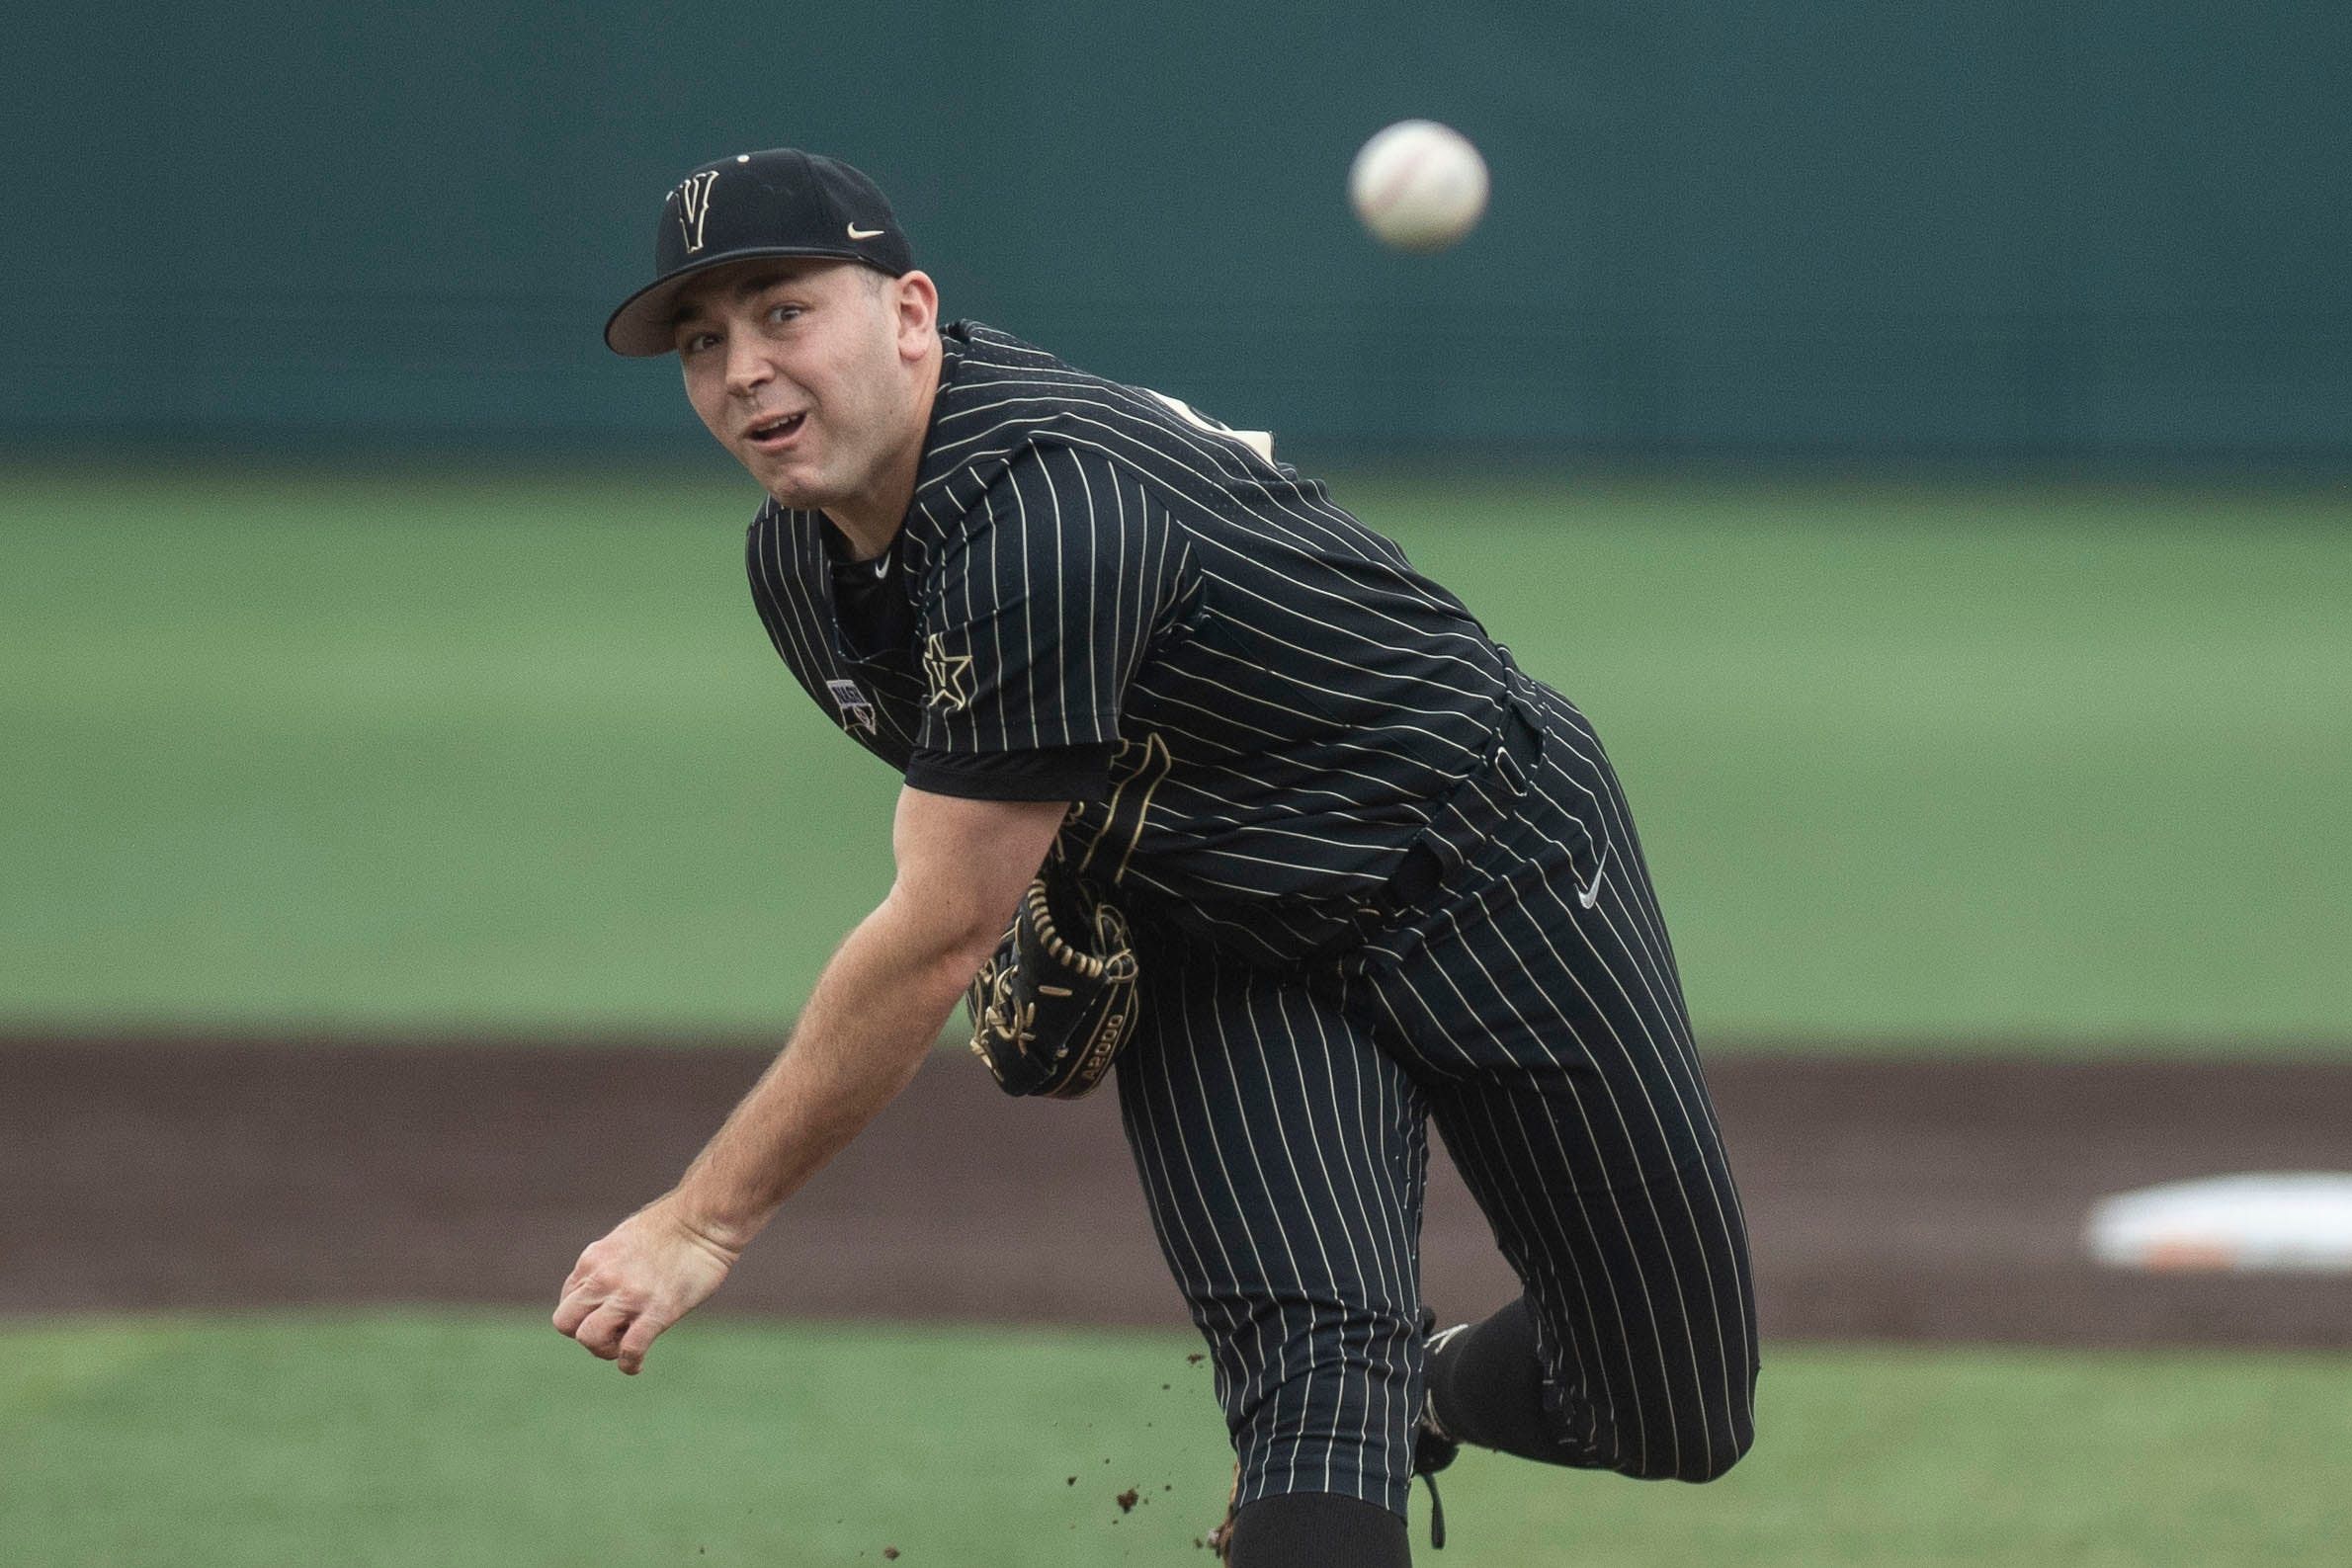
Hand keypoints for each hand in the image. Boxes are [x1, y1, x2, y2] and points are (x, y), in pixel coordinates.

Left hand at [552, 1196, 740, 1374]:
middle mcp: (603, 1278)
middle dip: (583, 1335)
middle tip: (611, 1335)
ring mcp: (629, 1295)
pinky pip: (630, 1349)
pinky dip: (629, 1364)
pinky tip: (637, 1365)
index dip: (584, 1315)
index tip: (606, 1317)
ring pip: (590, 1339)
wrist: (706, 1218)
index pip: (567, 1301)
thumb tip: (608, 1288)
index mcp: (593, 1259)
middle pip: (565, 1323)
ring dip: (604, 1350)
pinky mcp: (658, 1310)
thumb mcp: (625, 1238)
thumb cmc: (674, 1225)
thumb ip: (609, 1265)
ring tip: (624, 1347)